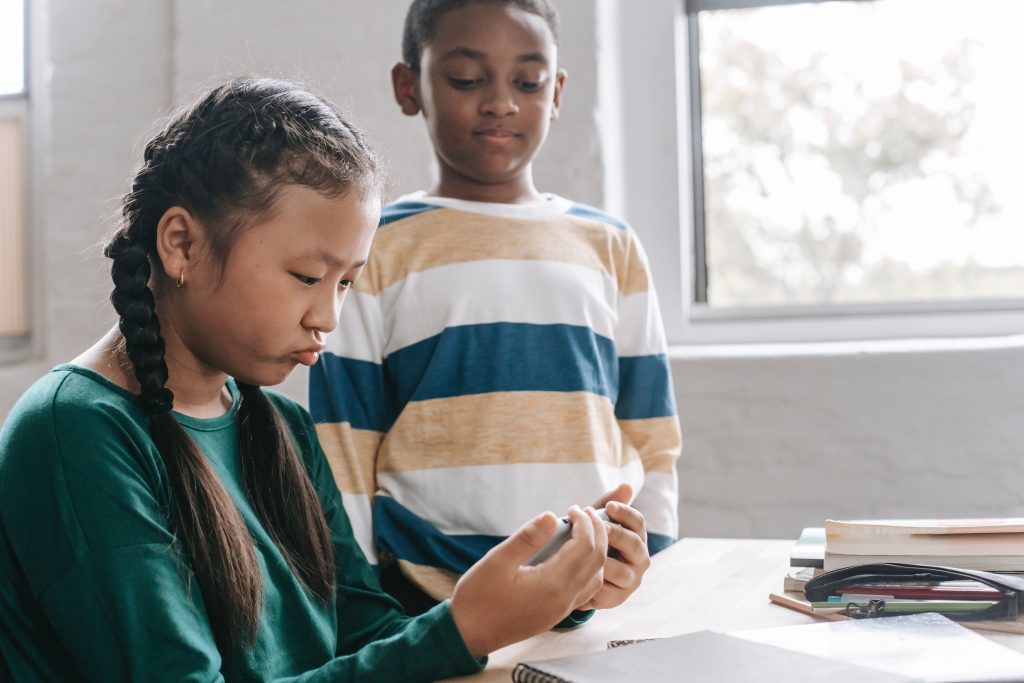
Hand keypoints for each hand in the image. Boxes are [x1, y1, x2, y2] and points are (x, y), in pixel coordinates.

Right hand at [449, 506, 607, 657]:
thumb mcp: (497, 561)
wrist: (469, 635)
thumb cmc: (478, 597)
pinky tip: (577, 558)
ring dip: (597, 551)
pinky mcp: (558, 615)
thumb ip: (527, 538)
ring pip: (597, 577)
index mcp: (552, 584)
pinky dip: (591, 569)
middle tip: (584, 513)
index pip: (585, 546)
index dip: (584, 523)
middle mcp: (564, 599)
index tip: (572, 508)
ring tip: (585, 531)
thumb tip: (551, 515)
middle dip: (597, 533)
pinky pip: (587, 591)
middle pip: (598, 561)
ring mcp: (563, 610)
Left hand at [575, 483, 650, 609]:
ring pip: (622, 571)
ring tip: (585, 554)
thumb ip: (608, 504)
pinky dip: (595, 584)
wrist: (578, 575)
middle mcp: (640, 558)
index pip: (638, 521)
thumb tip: (627, 485)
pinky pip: (609, 592)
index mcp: (636, 536)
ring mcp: (632, 580)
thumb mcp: (596, 522)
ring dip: (604, 562)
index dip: (625, 513)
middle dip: (616, 535)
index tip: (608, 507)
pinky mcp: (618, 599)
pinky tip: (579, 576)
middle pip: (634, 544)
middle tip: (599, 528)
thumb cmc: (590, 542)